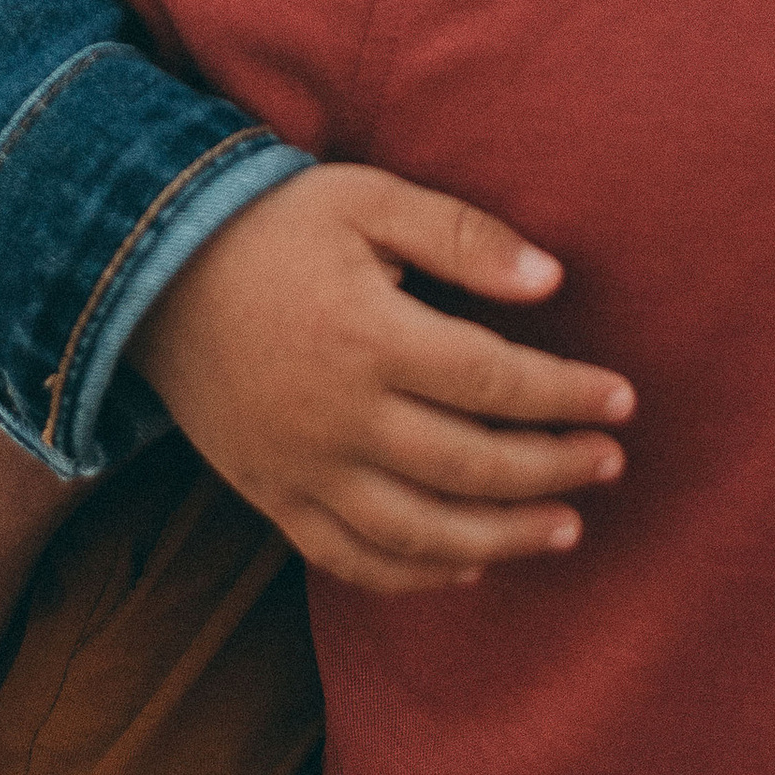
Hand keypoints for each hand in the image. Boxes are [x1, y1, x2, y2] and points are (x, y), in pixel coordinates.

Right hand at [127, 164, 632, 593]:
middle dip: (553, 470)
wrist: (150, 272)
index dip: (568, 395)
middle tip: (610, 463)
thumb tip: (552, 280)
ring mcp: (303, 468)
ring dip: (503, 539)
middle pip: (471, 464)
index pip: (495, 380)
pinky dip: (416, 574)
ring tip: (566, 530)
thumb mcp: (367, 200)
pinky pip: (352, 558)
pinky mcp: (273, 497)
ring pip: (421, 531)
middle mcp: (340, 416)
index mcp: (370, 336)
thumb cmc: (274, 225)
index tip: (624, 400)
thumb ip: (462, 236)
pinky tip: (467, 567)